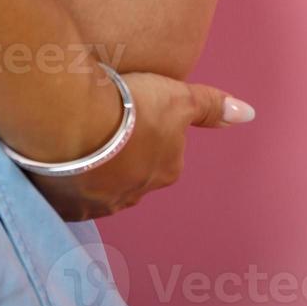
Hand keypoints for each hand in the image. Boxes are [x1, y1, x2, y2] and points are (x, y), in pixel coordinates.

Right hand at [29, 72, 253, 220]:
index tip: (130, 115)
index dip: (147, 133)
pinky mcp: (63, 207)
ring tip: (76, 141)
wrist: (72, 120)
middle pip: (131, 175)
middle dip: (120, 156)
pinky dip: (64, 182)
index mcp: (165, 172)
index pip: (163, 156)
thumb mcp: (180, 98)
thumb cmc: (131, 106)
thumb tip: (249, 114)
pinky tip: (57, 159)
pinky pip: (67, 198)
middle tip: (102, 126)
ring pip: (99, 189)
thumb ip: (212, 107)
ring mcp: (97, 205)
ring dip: (91, 170)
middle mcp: (135, 196)